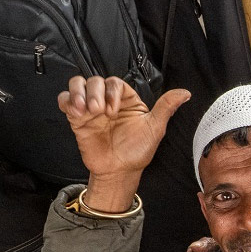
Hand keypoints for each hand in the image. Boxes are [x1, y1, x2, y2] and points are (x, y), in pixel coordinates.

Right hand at [58, 76, 188, 178]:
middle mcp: (108, 101)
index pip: (115, 82)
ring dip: (79, 92)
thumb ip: (166, 107)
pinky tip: (75, 112)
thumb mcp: (155, 128)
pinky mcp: (77, 119)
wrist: (119, 171)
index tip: (113, 108)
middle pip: (95, 81)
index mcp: (127, 100)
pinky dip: (67, 101)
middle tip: (100, 111)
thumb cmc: (137, 151)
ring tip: (86, 110)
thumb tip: (185, 93)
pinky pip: (65, 101)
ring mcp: (91, 109)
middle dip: (95, 92)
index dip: (111, 91)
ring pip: (78, 85)